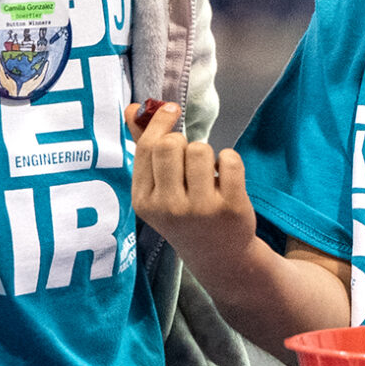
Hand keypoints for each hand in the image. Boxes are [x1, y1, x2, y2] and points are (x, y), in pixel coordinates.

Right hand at [130, 101, 258, 280]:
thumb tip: (134, 109)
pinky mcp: (230, 207)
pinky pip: (230, 159)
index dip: (160, 122)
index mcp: (144, 201)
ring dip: (206, 153)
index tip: (171, 111)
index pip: (147, 148)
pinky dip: (230, 160)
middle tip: (188, 156)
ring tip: (207, 173)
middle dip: (182, 140)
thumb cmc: (184, 214)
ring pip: (200, 150)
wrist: (218, 256)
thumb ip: (144, 149)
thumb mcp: (157, 191)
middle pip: (170, 144)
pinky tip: (226, 177)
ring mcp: (200, 208)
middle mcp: (168, 207)